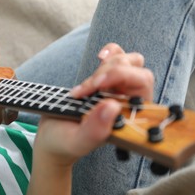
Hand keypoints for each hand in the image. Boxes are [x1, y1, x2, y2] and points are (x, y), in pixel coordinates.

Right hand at [35, 43, 154, 166]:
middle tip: (84, 90)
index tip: (93, 86)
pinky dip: (110, 51)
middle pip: (136, 69)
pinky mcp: (106, 78)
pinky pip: (117, 55)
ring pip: (127, 60)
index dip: (120, 77)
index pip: (141, 85)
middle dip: (109, 73)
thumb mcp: (76, 142)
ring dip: (104, 66)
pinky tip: (100, 57)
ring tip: (83, 88)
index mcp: (129, 118)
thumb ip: (95, 130)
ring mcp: (119, 89)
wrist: (53, 136)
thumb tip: (112, 106)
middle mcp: (128, 102)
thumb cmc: (64, 142)